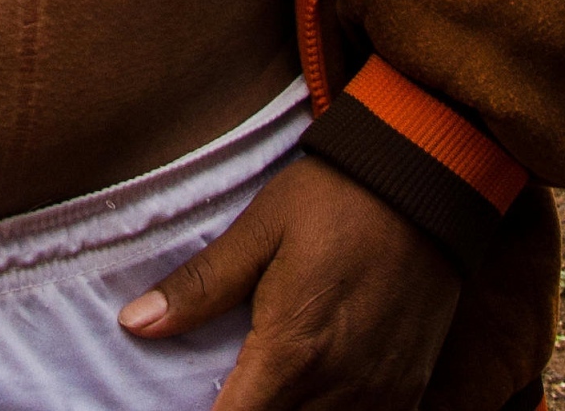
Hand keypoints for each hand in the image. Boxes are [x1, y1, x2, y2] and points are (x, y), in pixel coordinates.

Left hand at [120, 156, 462, 409]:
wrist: (429, 177)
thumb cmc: (337, 197)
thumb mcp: (261, 229)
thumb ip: (201, 286)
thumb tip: (134, 324)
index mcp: (292, 350)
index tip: (191, 403)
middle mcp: (338, 385)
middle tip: (232, 388)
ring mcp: (379, 393)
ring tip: (269, 389)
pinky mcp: (410, 387)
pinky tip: (316, 396)